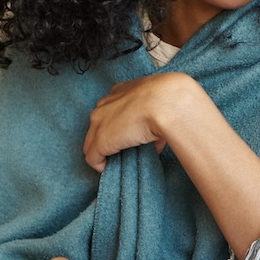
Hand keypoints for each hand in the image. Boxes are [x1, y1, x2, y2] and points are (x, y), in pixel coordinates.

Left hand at [83, 72, 207, 171]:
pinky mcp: (100, 141)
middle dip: (109, 138)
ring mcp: (99, 122)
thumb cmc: (167, 98)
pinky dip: (101, 165)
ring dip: (104, 152)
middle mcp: (105, 104)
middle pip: (98, 125)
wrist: (165, 102)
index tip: (128, 133)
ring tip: (117, 161)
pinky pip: (93, 158)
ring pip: (92, 142)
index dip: (118, 124)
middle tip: (122, 150)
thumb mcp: (160, 102)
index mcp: (120, 91)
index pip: (111, 109)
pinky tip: (111, 169)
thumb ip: (153, 116)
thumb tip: (156, 137)